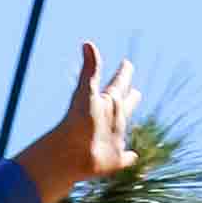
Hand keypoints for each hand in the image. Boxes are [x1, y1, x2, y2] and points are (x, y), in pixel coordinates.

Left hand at [13, 41, 139, 202]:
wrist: (67, 155)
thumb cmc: (77, 123)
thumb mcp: (86, 93)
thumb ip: (90, 70)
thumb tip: (87, 43)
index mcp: (105, 103)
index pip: (117, 84)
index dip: (123, 74)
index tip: (126, 63)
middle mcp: (109, 120)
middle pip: (121, 105)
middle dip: (127, 96)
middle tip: (133, 89)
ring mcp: (112, 139)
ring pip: (122, 128)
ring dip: (126, 123)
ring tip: (131, 124)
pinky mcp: (114, 159)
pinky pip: (125, 158)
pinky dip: (129, 157)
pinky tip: (133, 156)